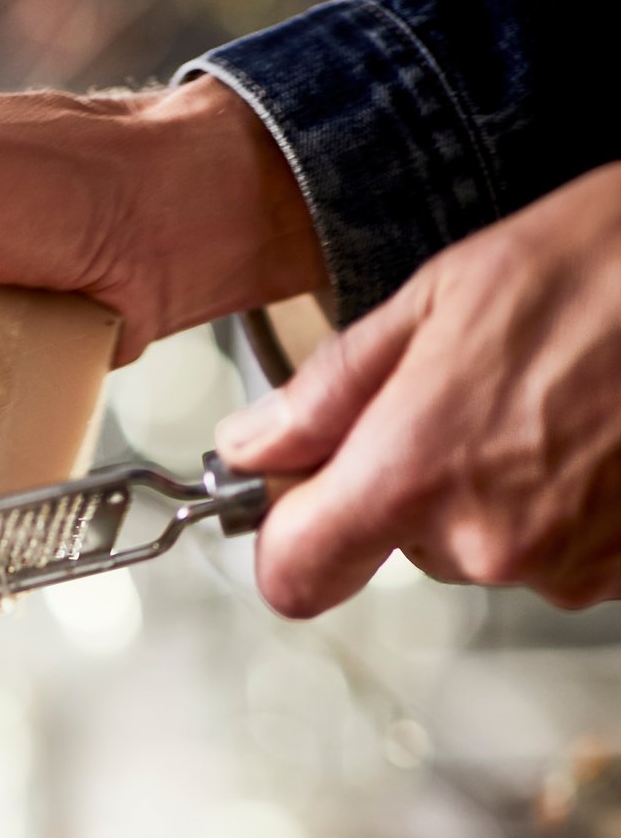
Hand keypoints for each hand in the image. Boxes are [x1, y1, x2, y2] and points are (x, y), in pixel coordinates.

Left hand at [216, 164, 620, 616]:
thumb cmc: (609, 261)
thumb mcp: (442, 296)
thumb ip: (332, 392)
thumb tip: (253, 446)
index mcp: (418, 471)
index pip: (295, 575)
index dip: (291, 536)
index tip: (302, 498)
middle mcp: (487, 541)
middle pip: (399, 548)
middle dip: (418, 484)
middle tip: (478, 395)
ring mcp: (562, 567)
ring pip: (483, 548)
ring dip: (500, 490)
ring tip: (554, 404)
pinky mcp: (618, 575)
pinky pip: (556, 552)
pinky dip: (565, 503)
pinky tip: (597, 434)